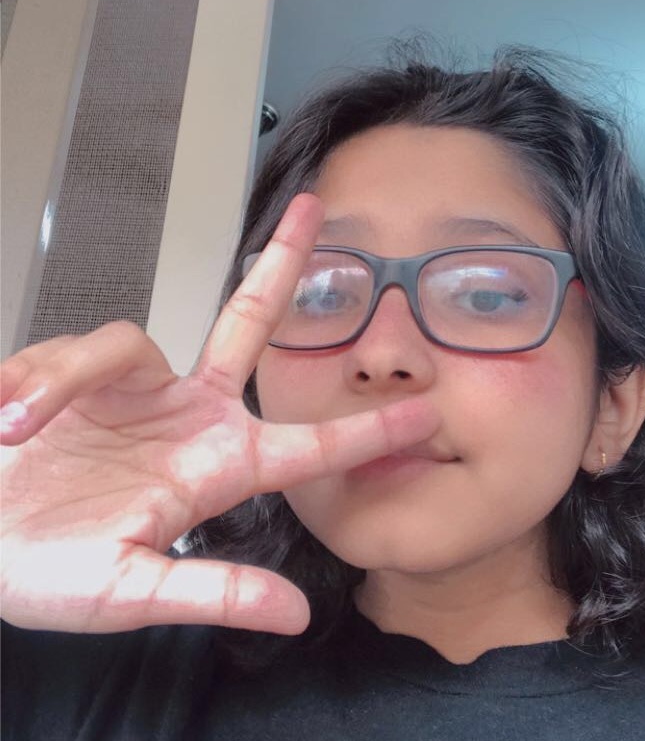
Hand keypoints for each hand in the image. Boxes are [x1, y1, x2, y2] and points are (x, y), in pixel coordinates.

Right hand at [0, 194, 438, 635]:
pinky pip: (74, 355)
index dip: (365, 431)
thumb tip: (298, 615)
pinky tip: (7, 421)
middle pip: (248, 323)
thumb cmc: (47, 572)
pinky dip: (40, 382)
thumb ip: (214, 592)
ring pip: (131, 339)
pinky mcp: (79, 376)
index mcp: (217, 468)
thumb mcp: (131, 591)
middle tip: (315, 210)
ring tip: (16, 428)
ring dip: (71, 378)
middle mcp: (188, 415)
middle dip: (283, 267)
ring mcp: (135, 390)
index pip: (307, 445)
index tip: (422, 413)